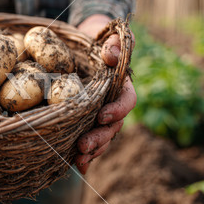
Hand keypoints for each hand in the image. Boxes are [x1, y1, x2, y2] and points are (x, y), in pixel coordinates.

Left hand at [75, 15, 136, 173]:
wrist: (82, 47)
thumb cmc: (96, 41)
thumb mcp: (105, 37)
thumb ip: (112, 44)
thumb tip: (111, 55)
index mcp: (122, 86)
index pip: (127, 101)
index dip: (117, 110)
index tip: (102, 116)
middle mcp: (113, 104)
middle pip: (113, 126)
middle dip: (100, 137)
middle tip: (83, 145)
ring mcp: (100, 115)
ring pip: (102, 137)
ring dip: (92, 150)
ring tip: (79, 159)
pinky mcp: (86, 121)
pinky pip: (88, 139)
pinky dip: (85, 154)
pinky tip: (77, 166)